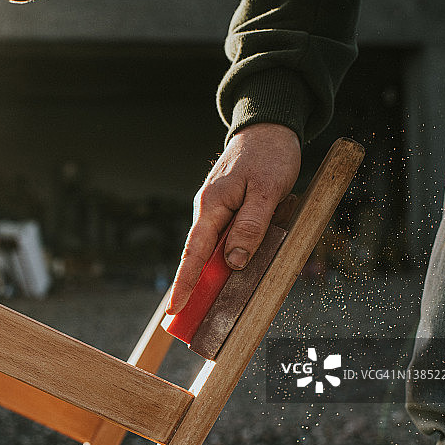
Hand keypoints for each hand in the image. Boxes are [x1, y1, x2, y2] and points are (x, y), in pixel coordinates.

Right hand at [167, 123, 300, 314]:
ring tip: (212, 302)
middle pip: (198, 255)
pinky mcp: (228, 209)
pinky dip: (227, 256)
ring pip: (212, 248)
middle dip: (192, 286)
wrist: (268, 127)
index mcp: (213, 206)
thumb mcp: (267, 191)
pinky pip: (225, 238)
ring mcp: (217, 209)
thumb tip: (234, 261)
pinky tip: (236, 269)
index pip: (194, 252)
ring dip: (212, 273)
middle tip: (186, 317)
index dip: (185, 283)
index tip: (175, 308)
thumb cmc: (269, 155)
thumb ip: (251, 226)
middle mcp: (209, 210)